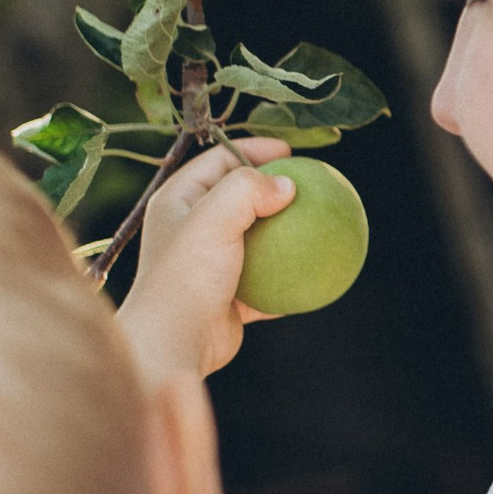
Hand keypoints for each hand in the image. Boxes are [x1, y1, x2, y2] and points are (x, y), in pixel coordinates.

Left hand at [118, 137, 293, 383]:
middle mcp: (191, 229)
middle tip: (308, 184)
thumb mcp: (214, 218)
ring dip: (286, 233)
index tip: (290, 152)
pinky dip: (290, 275)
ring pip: (256, 239)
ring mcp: (211, 264)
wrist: (175, 343)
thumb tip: (286, 186)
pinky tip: (317, 272)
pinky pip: (268, 280)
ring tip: (317, 224)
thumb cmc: (187, 275)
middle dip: (273, 189)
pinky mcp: (229, 296)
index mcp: (177, 201)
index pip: (218, 160)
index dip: (253, 150)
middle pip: (239, 197)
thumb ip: (248, 190)